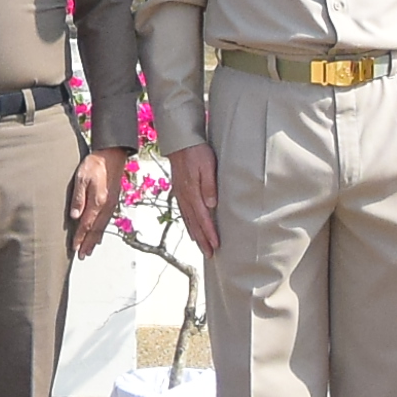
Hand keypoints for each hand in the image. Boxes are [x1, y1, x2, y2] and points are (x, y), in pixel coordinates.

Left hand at [69, 147, 123, 254]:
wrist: (113, 155)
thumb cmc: (95, 164)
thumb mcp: (81, 178)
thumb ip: (78, 197)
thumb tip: (75, 216)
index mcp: (98, 202)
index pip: (86, 224)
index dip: (80, 237)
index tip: (74, 248)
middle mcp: (106, 206)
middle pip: (96, 230)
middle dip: (88, 243)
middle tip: (82, 255)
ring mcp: (111, 204)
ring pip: (102, 226)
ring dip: (95, 239)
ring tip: (89, 249)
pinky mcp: (113, 201)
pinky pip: (107, 220)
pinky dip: (102, 230)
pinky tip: (99, 233)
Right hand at [170, 136, 221, 255]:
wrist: (180, 142)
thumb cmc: (197, 152)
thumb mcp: (208, 166)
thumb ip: (209, 186)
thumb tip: (212, 205)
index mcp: (193, 192)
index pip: (203, 217)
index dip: (209, 233)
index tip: (216, 245)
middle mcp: (185, 196)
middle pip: (195, 223)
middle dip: (203, 240)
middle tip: (210, 254)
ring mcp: (181, 195)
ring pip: (188, 220)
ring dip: (196, 235)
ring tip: (202, 247)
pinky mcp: (179, 191)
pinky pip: (184, 212)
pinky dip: (188, 224)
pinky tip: (192, 229)